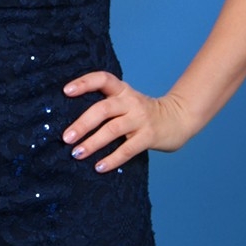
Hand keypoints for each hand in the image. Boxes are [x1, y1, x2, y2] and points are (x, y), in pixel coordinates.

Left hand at [62, 71, 192, 172]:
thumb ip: (106, 105)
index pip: (102, 79)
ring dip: (93, 143)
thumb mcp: (126, 101)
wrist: (178, 118)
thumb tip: (73, 124)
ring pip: (112, 130)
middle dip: (82, 124)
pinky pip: (127, 149)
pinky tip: (99, 167)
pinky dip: (112, 159)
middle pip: (103, 109)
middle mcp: (130, 102)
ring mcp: (140, 119)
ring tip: (77, 154)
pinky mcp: (149, 136)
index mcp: (122, 90)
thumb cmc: (142, 112)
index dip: (84, 83)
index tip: (66, 91)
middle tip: (66, 138)